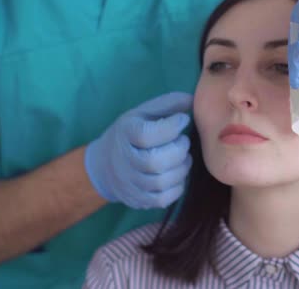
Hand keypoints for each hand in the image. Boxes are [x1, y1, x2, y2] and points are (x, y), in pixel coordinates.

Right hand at [85, 92, 192, 208]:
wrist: (105, 165)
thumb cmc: (131, 134)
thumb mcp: (143, 113)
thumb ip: (168, 104)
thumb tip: (192, 99)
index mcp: (125, 133)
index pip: (147, 135)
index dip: (171, 127)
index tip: (183, 120)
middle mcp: (124, 160)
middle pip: (155, 162)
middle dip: (179, 151)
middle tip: (184, 143)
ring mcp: (129, 183)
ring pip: (160, 182)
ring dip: (181, 169)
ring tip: (184, 158)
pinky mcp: (137, 200)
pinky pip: (162, 199)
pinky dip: (177, 187)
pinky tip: (177, 175)